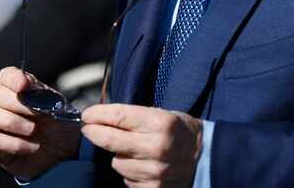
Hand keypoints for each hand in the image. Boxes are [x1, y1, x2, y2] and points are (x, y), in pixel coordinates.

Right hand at [0, 66, 80, 179]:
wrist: (65, 150)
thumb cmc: (58, 124)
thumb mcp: (58, 106)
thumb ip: (44, 95)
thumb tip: (29, 88)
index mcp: (19, 90)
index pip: (6, 76)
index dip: (12, 78)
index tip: (24, 85)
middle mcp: (4, 106)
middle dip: (18, 104)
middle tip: (38, 114)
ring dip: (11, 122)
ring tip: (32, 130)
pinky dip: (15, 144)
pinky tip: (33, 147)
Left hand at [81, 104, 202, 187]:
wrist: (206, 158)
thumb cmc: (179, 131)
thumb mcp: (162, 114)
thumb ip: (133, 116)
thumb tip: (99, 117)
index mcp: (161, 123)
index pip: (118, 117)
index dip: (97, 115)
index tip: (87, 114)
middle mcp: (158, 147)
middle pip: (110, 140)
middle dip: (94, 133)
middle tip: (89, 129)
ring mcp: (156, 171)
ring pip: (116, 163)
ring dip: (119, 156)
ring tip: (134, 151)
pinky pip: (127, 180)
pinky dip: (130, 173)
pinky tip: (141, 166)